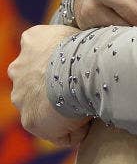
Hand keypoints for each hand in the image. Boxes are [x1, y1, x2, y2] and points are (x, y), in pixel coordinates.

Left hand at [8, 24, 90, 146]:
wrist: (82, 68)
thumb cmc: (89, 46)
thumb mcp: (80, 32)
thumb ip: (73, 43)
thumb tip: (90, 56)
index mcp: (33, 40)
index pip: (42, 53)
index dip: (61, 61)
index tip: (80, 68)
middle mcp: (19, 66)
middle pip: (35, 82)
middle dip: (53, 87)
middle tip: (81, 89)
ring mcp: (20, 95)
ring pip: (39, 106)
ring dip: (58, 109)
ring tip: (85, 109)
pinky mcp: (29, 119)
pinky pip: (52, 131)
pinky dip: (68, 130)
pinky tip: (87, 125)